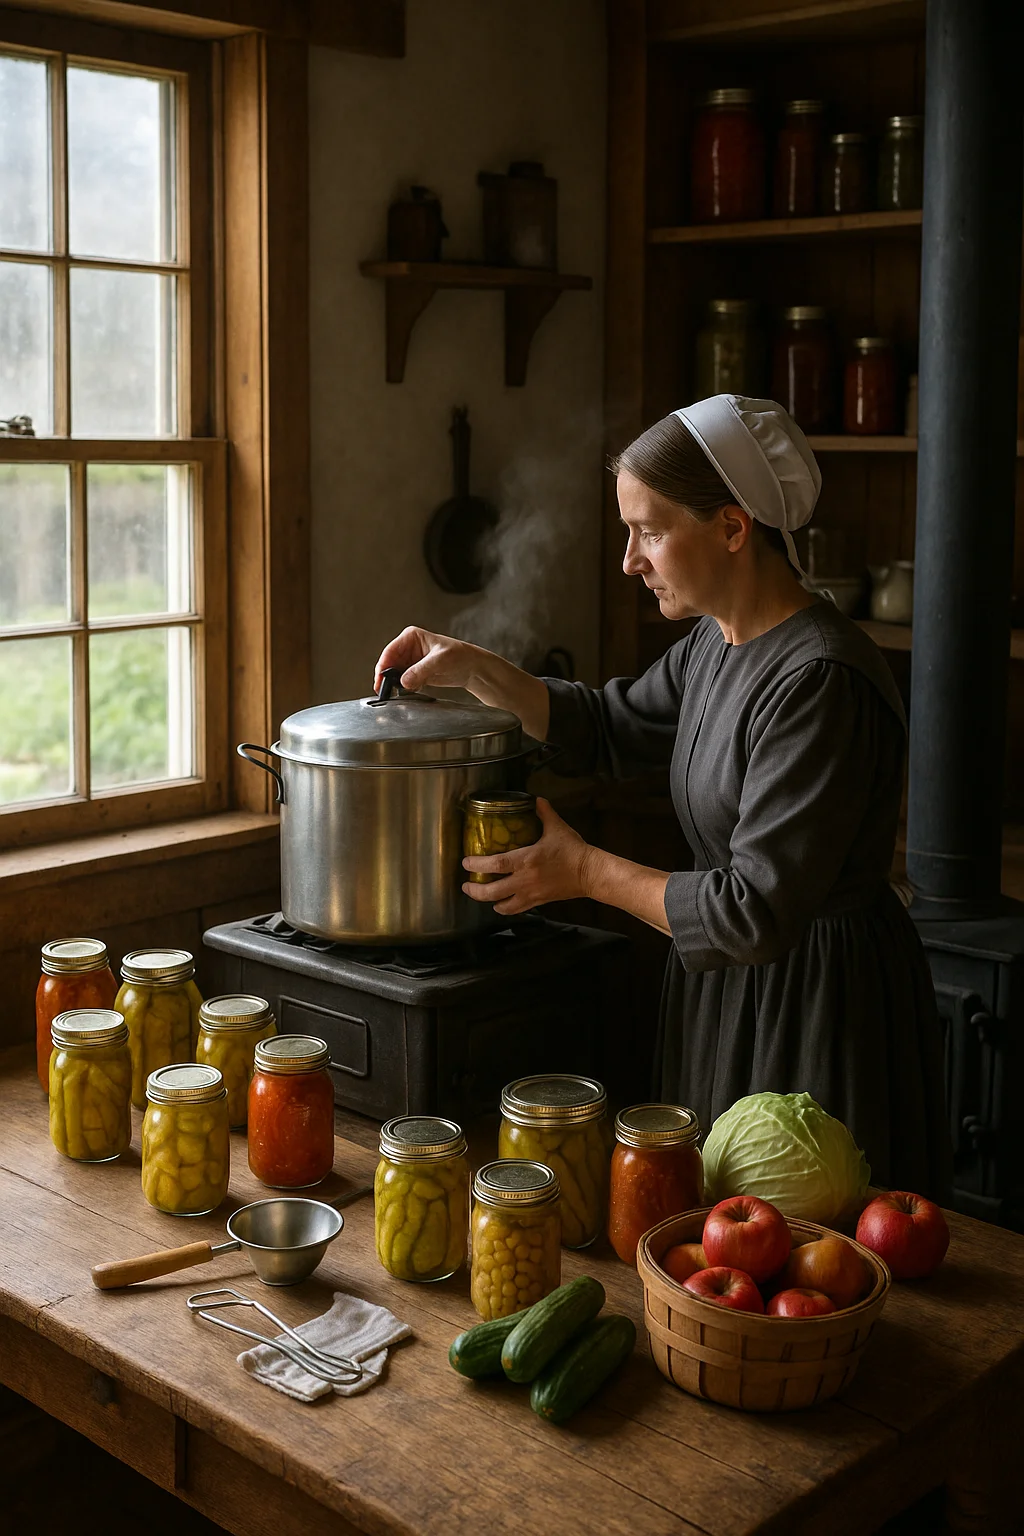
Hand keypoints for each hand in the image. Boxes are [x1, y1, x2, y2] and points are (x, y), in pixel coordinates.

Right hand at [374, 627, 478, 693]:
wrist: (472, 668)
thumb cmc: (460, 656)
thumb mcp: (440, 661)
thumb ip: (420, 670)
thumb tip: (404, 680)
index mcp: (411, 637)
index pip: (390, 651)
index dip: (383, 666)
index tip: (380, 679)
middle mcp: (408, 648)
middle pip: (389, 664)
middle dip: (387, 677)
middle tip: (385, 690)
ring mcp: (411, 662)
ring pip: (394, 675)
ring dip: (394, 684)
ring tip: (398, 691)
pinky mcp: (415, 674)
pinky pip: (403, 682)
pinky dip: (403, 688)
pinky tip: (409, 691)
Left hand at [462, 798, 594, 915]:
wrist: (590, 873)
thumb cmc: (573, 850)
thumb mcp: (557, 827)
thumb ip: (544, 813)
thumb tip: (536, 800)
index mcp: (526, 860)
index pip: (495, 864)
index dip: (477, 864)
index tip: (466, 862)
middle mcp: (524, 880)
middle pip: (492, 891)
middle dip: (475, 889)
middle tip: (466, 885)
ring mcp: (530, 894)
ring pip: (502, 904)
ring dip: (487, 901)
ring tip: (480, 895)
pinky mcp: (538, 902)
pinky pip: (516, 909)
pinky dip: (505, 908)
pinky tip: (500, 904)